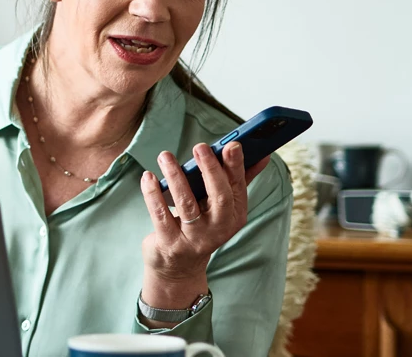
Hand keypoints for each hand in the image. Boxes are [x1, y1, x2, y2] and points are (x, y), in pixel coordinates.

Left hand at [139, 142, 269, 303]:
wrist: (179, 266)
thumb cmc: (202, 225)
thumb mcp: (222, 207)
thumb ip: (238, 179)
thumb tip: (263, 155)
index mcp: (235, 215)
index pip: (237, 187)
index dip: (235, 166)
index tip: (231, 145)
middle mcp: (219, 228)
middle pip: (218, 196)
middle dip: (210, 169)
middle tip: (200, 147)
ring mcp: (194, 238)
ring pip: (186, 203)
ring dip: (175, 176)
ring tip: (165, 156)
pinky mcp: (170, 243)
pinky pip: (161, 215)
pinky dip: (153, 194)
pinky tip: (148, 177)